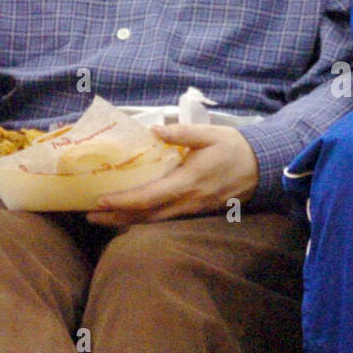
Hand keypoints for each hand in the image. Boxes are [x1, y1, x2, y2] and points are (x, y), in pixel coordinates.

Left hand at [87, 123, 259, 224]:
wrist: (263, 168)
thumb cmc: (235, 148)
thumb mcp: (210, 134)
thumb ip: (182, 133)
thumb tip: (155, 131)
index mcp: (188, 181)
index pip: (149, 197)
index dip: (123, 201)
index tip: (100, 200)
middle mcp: (187, 201)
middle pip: (146, 216)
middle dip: (116, 217)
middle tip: (90, 215)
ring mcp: (192, 209)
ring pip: (155, 220)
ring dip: (127, 220)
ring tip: (103, 217)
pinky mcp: (197, 211)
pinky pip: (166, 218)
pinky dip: (144, 218)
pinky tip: (131, 215)